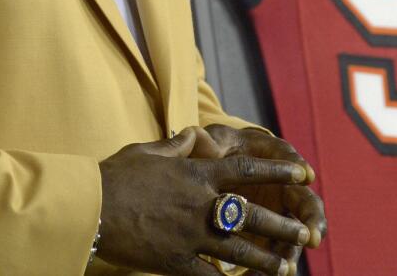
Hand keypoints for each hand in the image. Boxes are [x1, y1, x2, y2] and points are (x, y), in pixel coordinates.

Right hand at [97, 127, 311, 275]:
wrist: (90, 205)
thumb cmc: (116, 175)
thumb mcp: (150, 151)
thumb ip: (179, 145)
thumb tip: (196, 134)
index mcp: (197, 173)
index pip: (248, 170)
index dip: (279, 172)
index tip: (305, 174)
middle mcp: (200, 203)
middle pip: (252, 214)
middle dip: (282, 225)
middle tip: (305, 233)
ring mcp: (190, 235)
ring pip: (239, 250)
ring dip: (266, 259)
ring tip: (287, 267)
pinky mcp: (175, 261)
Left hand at [200, 126, 326, 269]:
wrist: (212, 168)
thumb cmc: (214, 151)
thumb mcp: (209, 143)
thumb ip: (205, 143)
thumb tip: (197, 137)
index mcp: (269, 155)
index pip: (286, 156)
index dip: (295, 165)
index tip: (305, 174)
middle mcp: (282, 183)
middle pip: (303, 198)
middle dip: (311, 217)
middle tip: (313, 235)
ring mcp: (279, 210)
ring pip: (296, 229)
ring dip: (294, 247)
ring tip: (288, 267)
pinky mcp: (271, 233)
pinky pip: (279, 249)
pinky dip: (276, 262)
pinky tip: (271, 275)